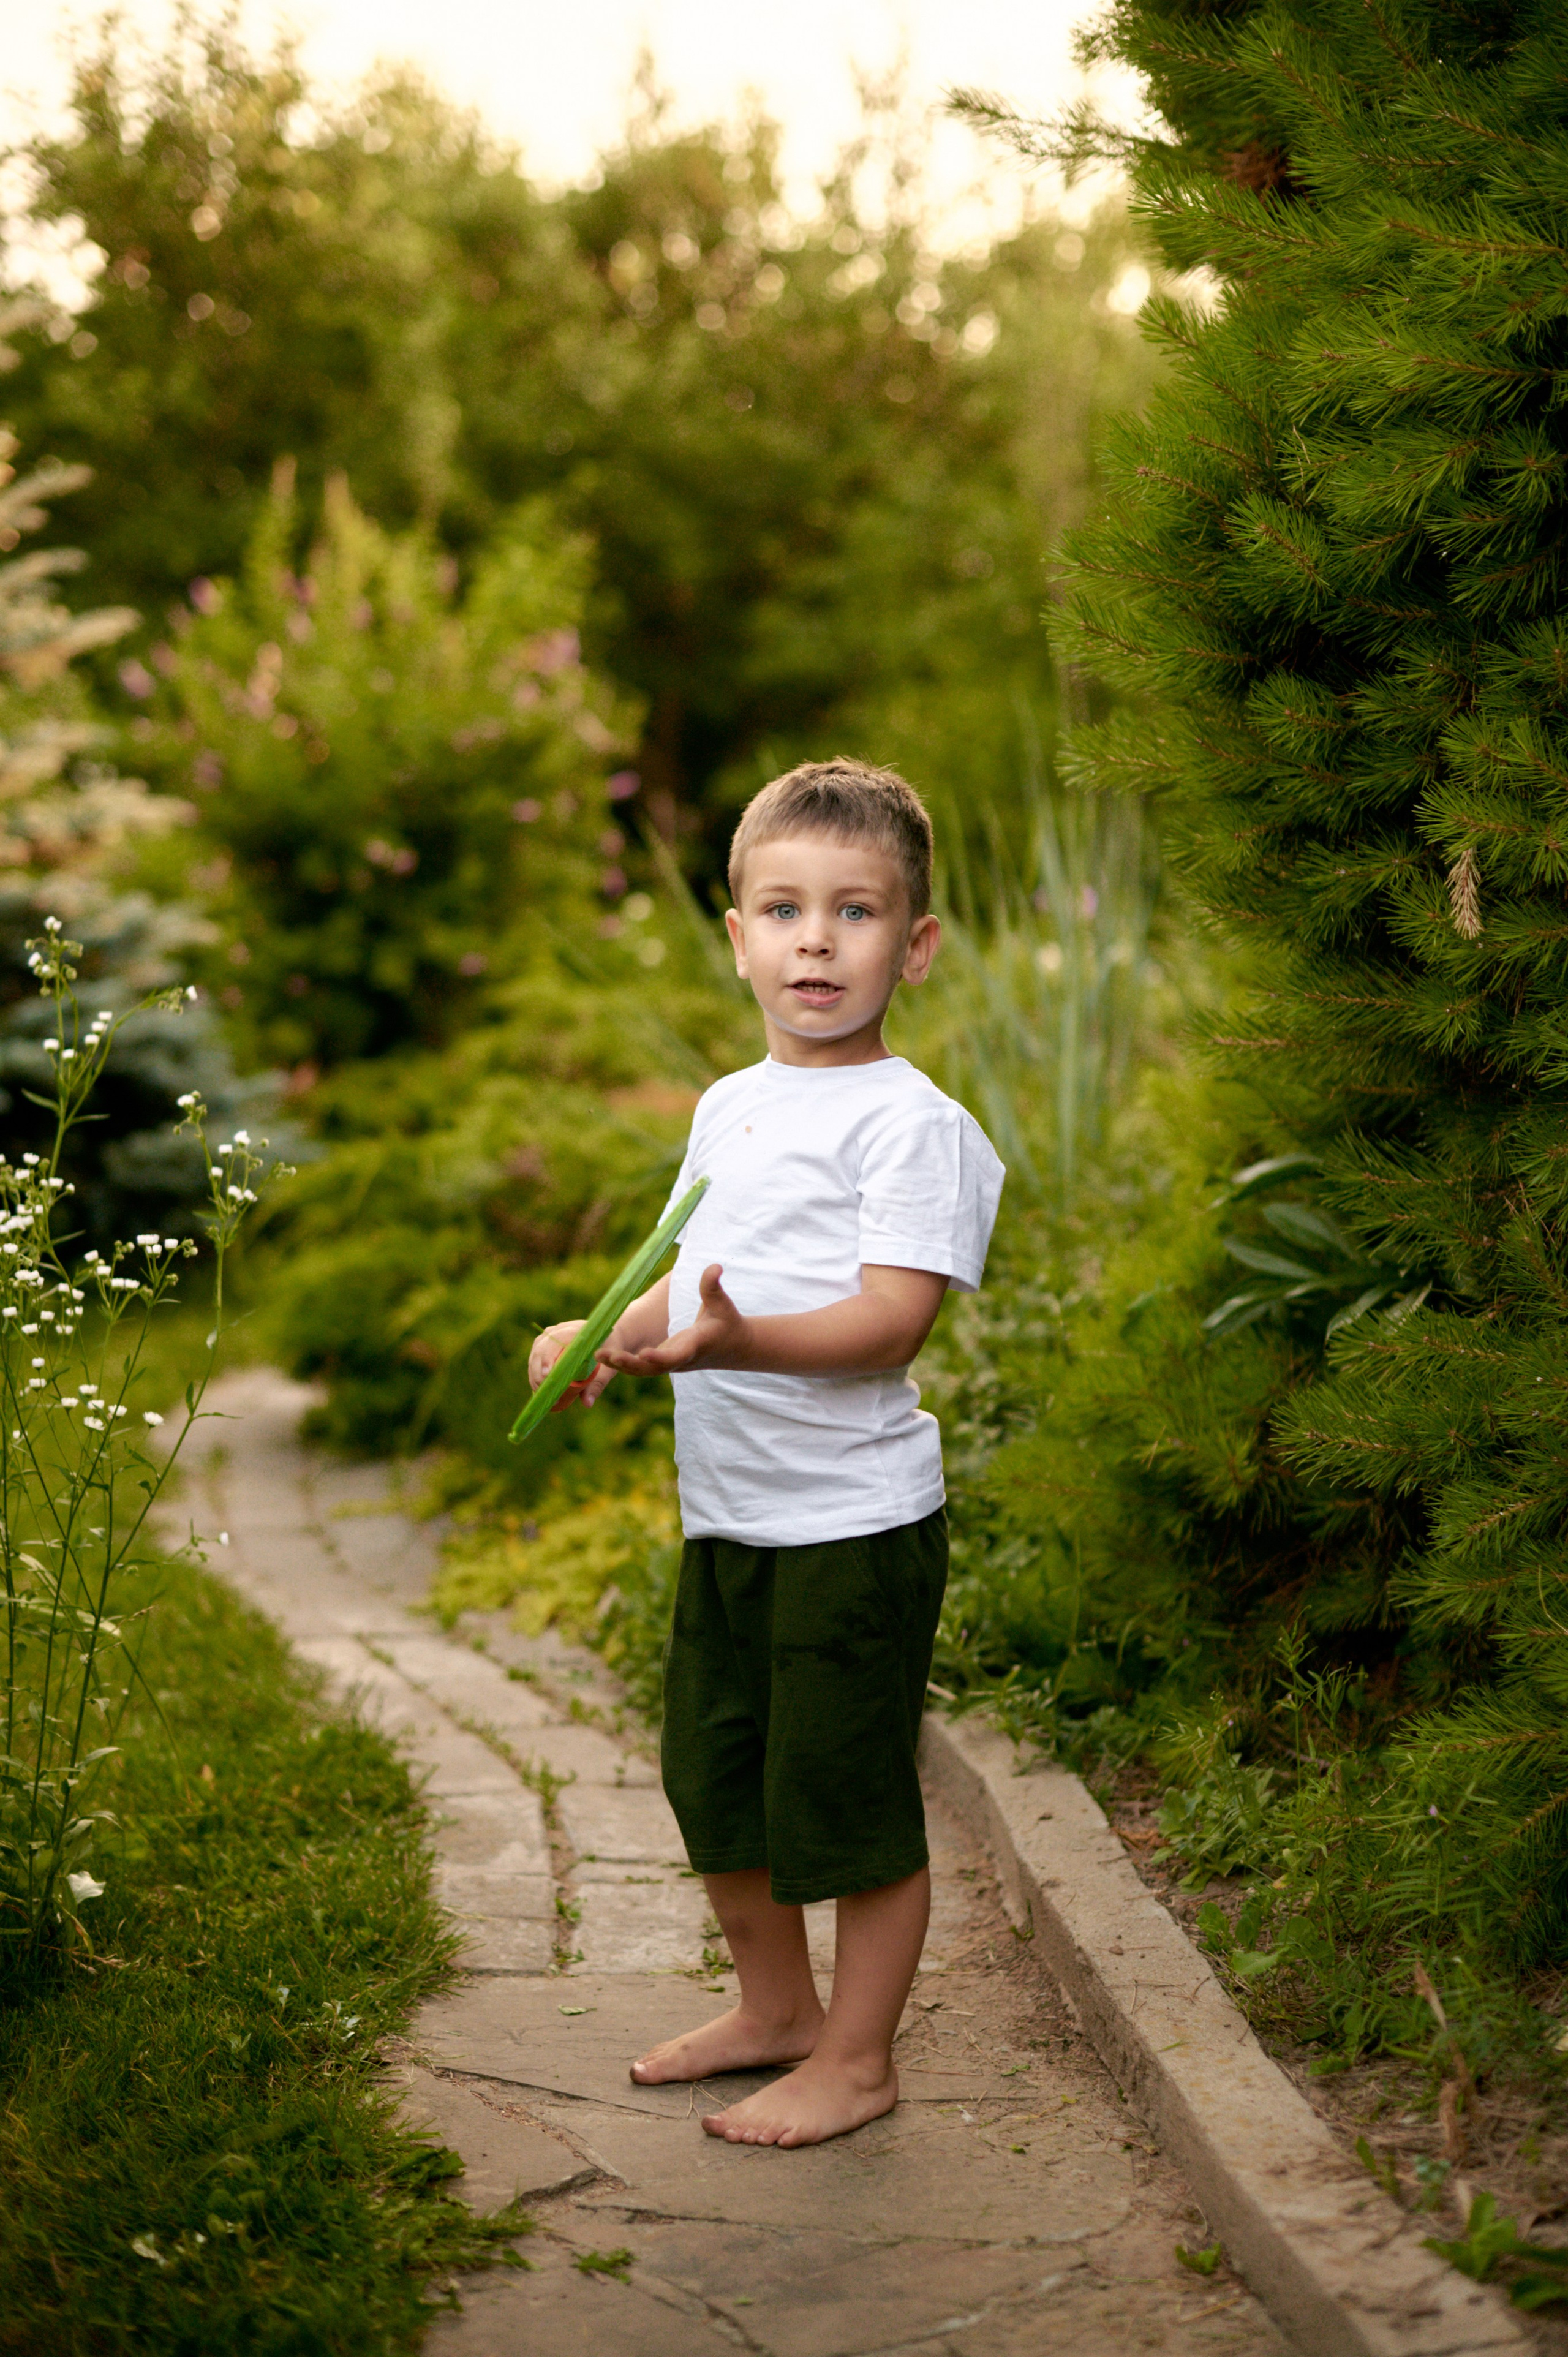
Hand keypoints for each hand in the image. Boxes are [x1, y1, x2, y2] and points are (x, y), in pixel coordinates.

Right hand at [528, 1318, 616, 1409]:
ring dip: (535, 1374)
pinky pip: (535, 1356)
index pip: (556, 1342)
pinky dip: (534, 1372)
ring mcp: (552, 1334)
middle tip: (545, 1393)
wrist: (609, 1338)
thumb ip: (598, 1384)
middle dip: (539, 1372)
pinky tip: (538, 1387)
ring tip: (541, 1394)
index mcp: (576, 1330)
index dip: (548, 1358)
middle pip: (541, 1349)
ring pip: (535, 1353)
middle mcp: (561, 1329)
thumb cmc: (611, 1351)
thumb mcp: (608, 1367)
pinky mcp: (547, 1342)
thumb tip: (587, 1403)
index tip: (547, 1376)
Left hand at [602, 1264, 746, 1375]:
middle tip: (606, 1355)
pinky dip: (625, 1364)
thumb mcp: (722, 1304)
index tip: (643, 1354)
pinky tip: (605, 1356)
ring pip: (644, 1371)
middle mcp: (681, 1359)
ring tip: (598, 1354)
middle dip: (630, 1364)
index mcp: (694, 1345)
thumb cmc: (728, 1323)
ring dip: (621, 1365)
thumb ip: (713, 1286)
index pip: (676, 1355)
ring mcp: (672, 1364)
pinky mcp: (665, 1362)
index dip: (660, 1357)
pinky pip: (643, 1367)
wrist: (735, 1348)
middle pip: (653, 1368)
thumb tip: (714, 1266)